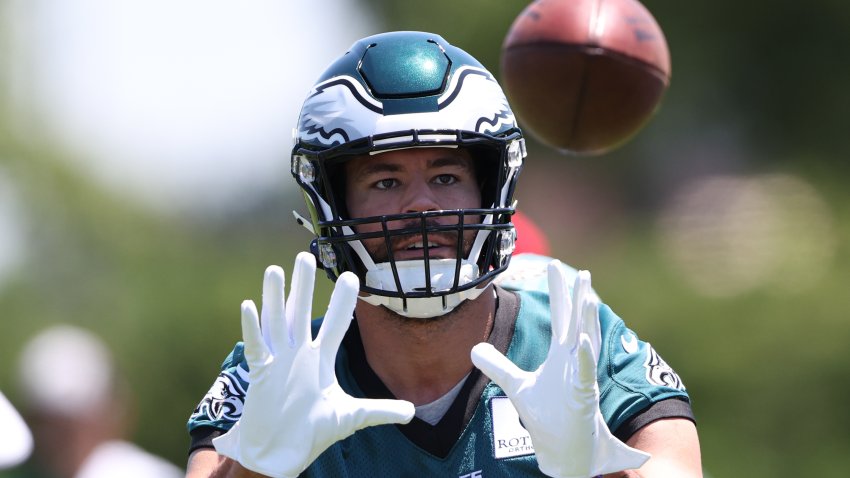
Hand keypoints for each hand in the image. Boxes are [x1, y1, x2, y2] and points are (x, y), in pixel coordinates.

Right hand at [213, 252, 414, 477]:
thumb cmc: (311, 431)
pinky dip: (252, 328)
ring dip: (275, 297)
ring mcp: (278, 361)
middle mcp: (299, 354)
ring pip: (277, 322)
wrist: (281, 453)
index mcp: (320, 359)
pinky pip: (255, 346)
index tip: (352, 276)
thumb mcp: (350, 417)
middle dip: (303, 286)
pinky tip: (249, 306)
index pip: (336, 324)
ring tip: (274, 270)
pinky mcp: (260, 373)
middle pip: (301, 312)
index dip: (343, 301)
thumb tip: (413, 412)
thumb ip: (379, 410)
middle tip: (306, 256)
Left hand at [471, 261, 649, 477]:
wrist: (564, 448)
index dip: (558, 292)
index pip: (560, 316)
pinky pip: (585, 374)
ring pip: (587, 343)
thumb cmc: (548, 415)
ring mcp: (581, 376)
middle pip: (576, 323)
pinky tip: (585, 342)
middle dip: (579, 298)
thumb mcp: (516, 385)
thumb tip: (473, 348)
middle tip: (584, 273)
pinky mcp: (583, 396)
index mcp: (561, 353)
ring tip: (588, 297)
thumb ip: (498, 365)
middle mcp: (574, 360)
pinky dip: (586, 358)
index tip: (555, 266)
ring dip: (587, 321)